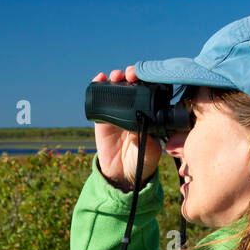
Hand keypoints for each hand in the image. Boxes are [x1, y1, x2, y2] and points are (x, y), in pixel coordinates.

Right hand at [92, 65, 162, 190]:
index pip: (148, 90)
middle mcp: (133, 109)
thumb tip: (140, 127)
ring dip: (116, 77)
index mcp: (148, 113)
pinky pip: (99, 99)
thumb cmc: (142, 161)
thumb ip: (147, 139)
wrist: (122, 174)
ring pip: (117, 87)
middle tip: (131, 75)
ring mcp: (117, 111)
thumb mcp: (151, 151)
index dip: (147, 79)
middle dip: (132, 74)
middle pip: (132, 84)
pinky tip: (100, 78)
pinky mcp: (102, 117)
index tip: (146, 75)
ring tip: (116, 76)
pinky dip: (99, 85)